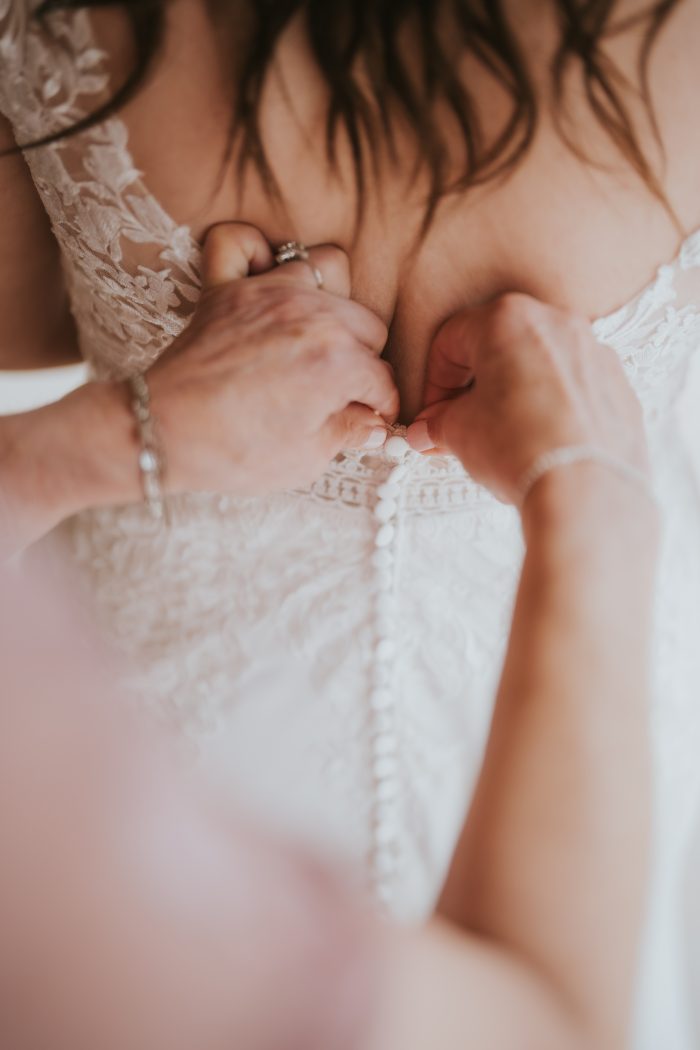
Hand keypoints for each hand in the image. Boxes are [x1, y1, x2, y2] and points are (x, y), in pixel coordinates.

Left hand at [149, 222, 397, 494]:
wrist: (163, 433)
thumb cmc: (233, 452)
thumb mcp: (306, 459)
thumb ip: (349, 433)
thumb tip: (374, 425)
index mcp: (337, 362)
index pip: (382, 378)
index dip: (380, 408)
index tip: (370, 420)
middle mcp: (311, 316)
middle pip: (368, 325)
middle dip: (363, 360)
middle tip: (341, 390)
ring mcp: (268, 293)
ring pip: (329, 269)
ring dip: (332, 304)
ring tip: (318, 337)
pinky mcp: (227, 287)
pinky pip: (242, 241)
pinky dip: (255, 253)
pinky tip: (265, 283)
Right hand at [407, 293, 647, 503]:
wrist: (585, 490)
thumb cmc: (521, 447)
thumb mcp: (459, 432)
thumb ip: (439, 423)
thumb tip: (430, 430)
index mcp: (508, 319)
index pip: (452, 340)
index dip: (435, 382)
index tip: (434, 415)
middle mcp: (557, 323)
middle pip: (499, 346)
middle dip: (476, 385)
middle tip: (462, 424)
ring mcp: (594, 353)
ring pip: (540, 364)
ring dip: (515, 393)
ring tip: (503, 437)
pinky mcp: (618, 386)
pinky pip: (574, 388)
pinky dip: (553, 407)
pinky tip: (541, 443)